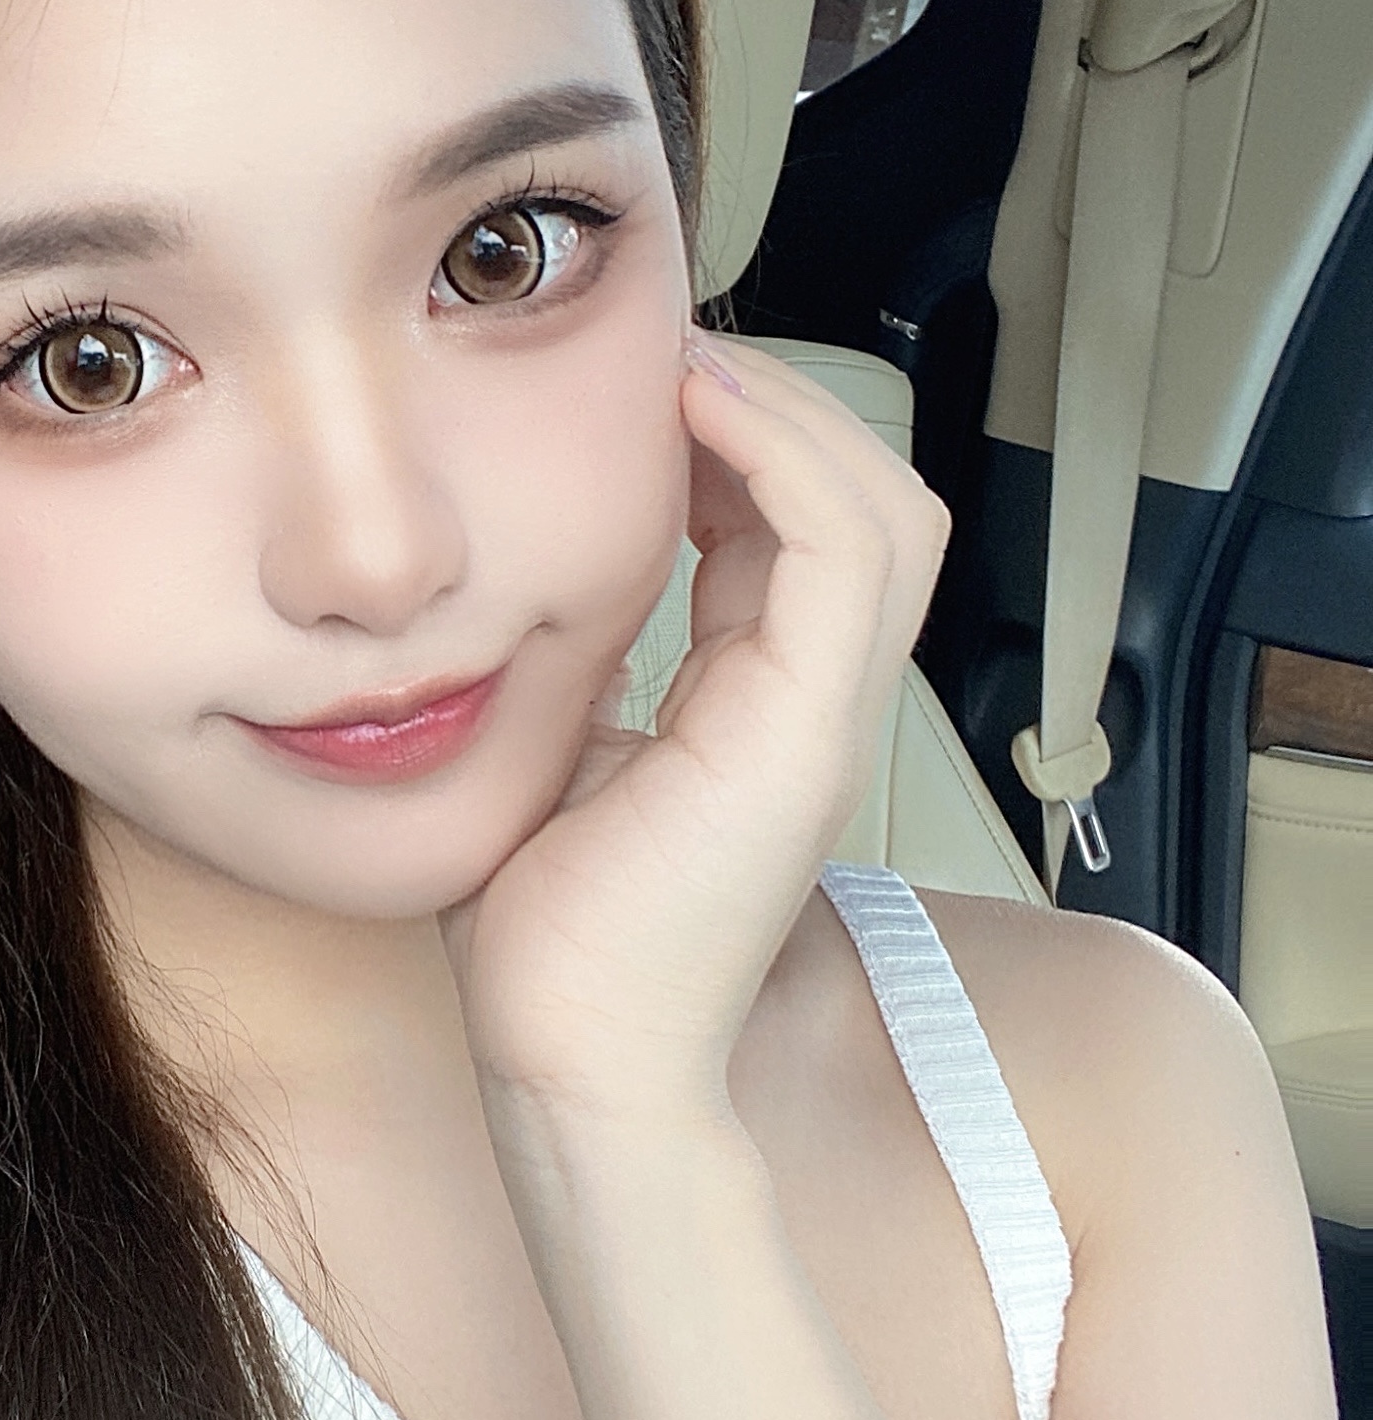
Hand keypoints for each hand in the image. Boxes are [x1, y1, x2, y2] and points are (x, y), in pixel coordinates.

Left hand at [443, 333, 948, 1133]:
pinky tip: (695, 409)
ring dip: (789, 415)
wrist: (568, 1066)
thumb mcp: (561, 761)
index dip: (737, 445)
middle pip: (869, 507)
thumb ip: (585, 676)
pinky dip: (780, 457)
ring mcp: (823, 725)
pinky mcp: (802, 738)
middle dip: (782, 410)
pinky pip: (837, 551)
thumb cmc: (546, 942)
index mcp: (761, 715)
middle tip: (674, 354)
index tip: (644, 389)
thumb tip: (540, 590)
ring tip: (690, 364)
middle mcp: (813, 712)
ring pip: (879, 512)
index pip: (795, 537)